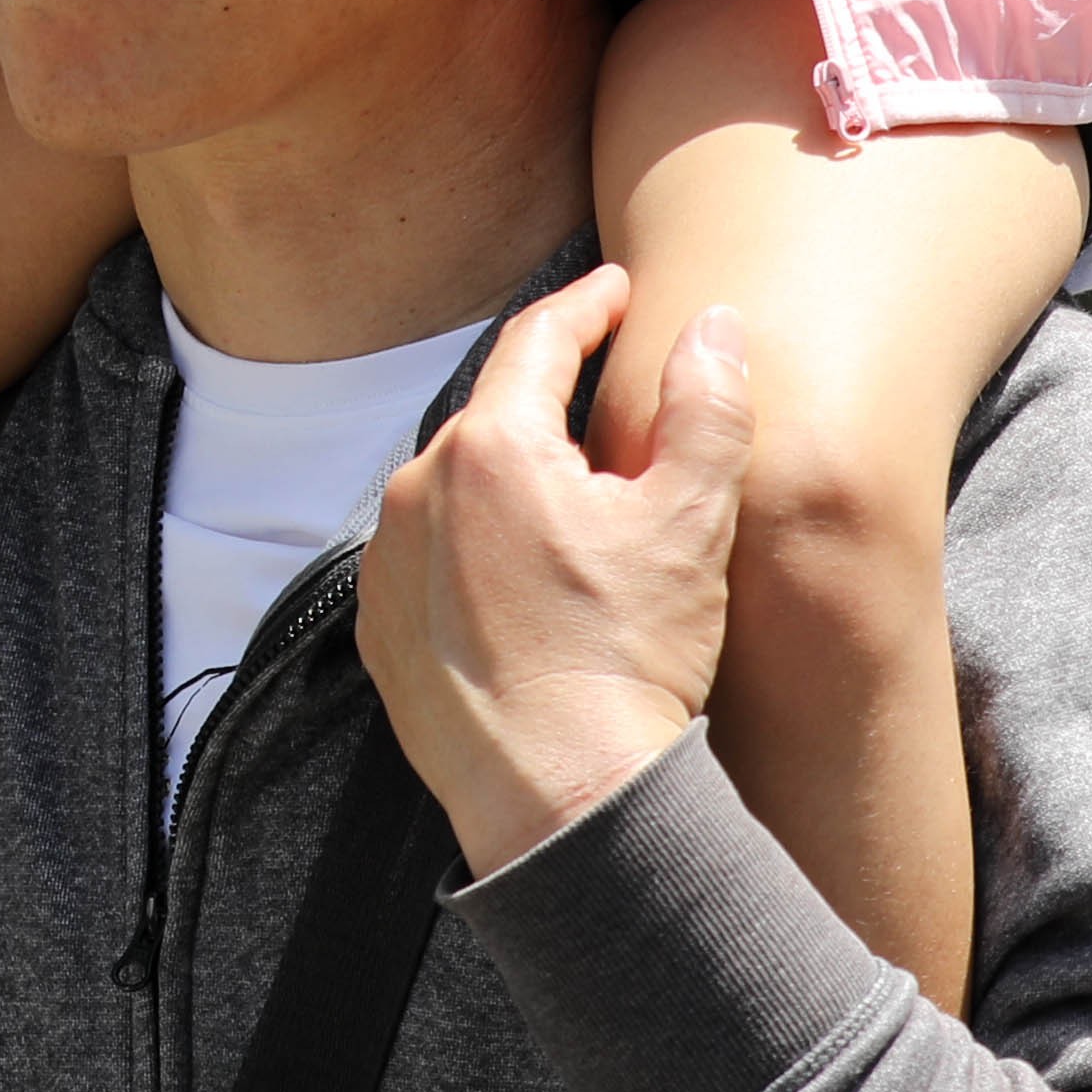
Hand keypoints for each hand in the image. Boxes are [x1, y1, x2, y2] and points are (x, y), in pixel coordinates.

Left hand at [359, 268, 740, 872]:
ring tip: (570, 504)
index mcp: (491, 448)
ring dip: (508, 480)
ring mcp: (388, 563)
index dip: (586, 306)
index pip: (538, 340)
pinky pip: (428, 555)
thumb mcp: (690, 524)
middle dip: (550, 401)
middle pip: (494, 414)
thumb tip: (712, 327)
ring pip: (456, 485)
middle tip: (606, 402)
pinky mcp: (379, 628)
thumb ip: (706, 407)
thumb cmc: (627, 661)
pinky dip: (473, 547)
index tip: (616, 291)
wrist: (563, 800)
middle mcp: (418, 491)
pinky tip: (521, 578)